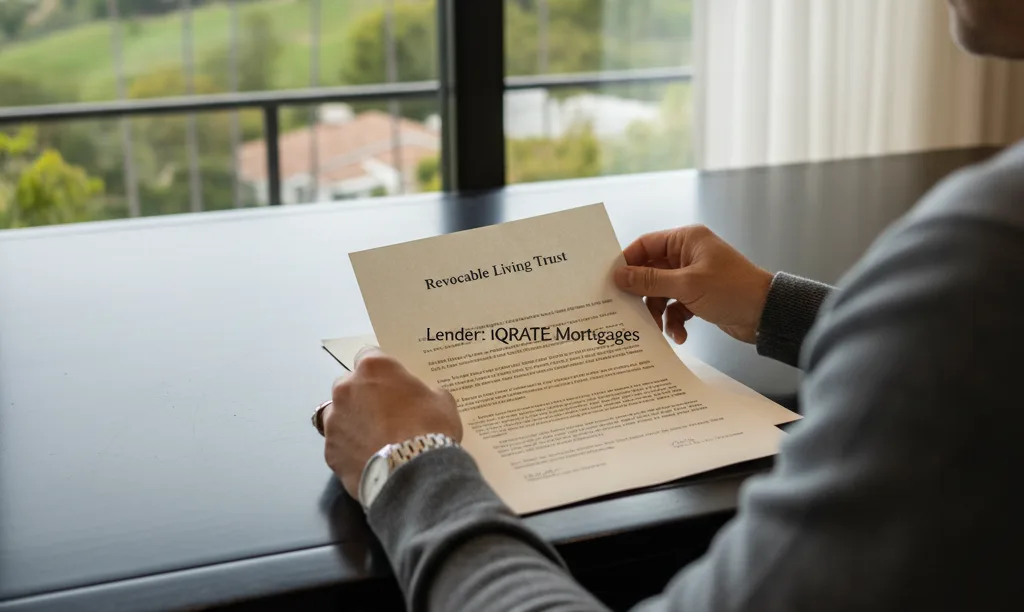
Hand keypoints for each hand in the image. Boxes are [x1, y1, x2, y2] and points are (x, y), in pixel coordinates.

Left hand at [322, 346, 462, 499]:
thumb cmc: (430, 429)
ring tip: (373, 439)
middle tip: (386, 413)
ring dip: (352, 421)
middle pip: (350, 384)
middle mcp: (346, 388)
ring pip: (338, 414)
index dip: (381, 370)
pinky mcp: (329, 450)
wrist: (413, 475)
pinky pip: (339, 445)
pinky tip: (368, 461)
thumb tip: (423, 398)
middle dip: (363, 395)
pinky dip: (350, 450)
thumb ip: (427, 393)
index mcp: (374, 368)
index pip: (370, 355)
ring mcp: (334, 420)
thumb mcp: (442, 402)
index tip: (392, 382)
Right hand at [613, 225, 772, 344]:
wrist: (766, 315)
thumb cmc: (732, 290)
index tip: (612, 282)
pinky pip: (674, 307)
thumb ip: (650, 281)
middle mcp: (687, 255)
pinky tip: (680, 335)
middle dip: (643, 295)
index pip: (645, 245)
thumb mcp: (687, 285)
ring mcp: (693, 277)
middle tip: (629, 311)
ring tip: (660, 329)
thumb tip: (619, 275)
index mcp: (686, 240)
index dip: (627, 263)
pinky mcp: (698, 297)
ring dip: (659, 313)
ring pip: (661, 293)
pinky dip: (674, 321)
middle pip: (650, 272)